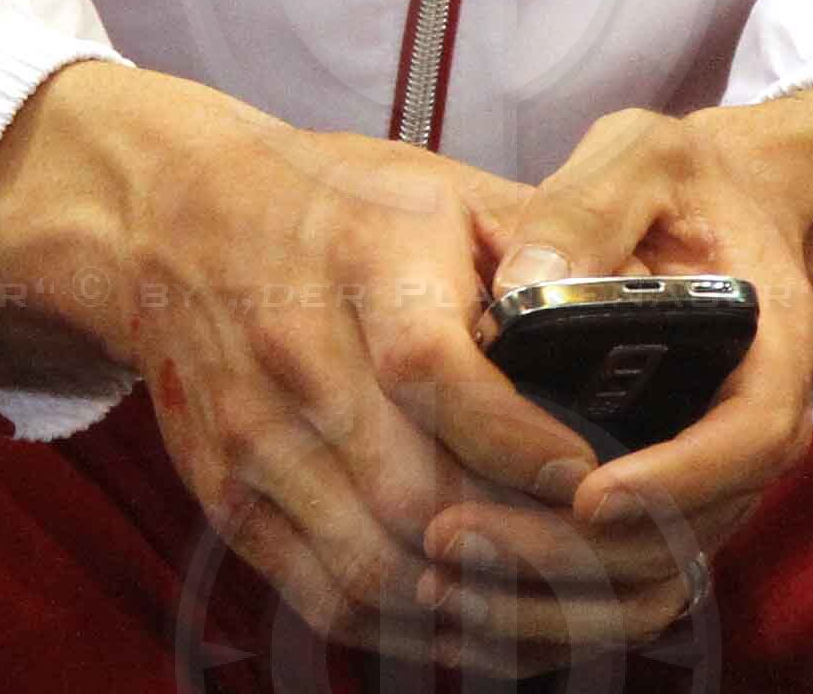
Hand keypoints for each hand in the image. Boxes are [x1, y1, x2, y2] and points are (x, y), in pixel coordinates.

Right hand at [0, 64, 604, 664]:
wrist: (169, 222)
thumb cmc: (332, 202)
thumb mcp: (443, 187)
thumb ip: (543, 245)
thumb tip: (643, 308)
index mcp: (363, 263)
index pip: (434, 372)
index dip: (518, 439)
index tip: (596, 474)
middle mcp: (296, 361)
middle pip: (412, 494)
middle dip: (527, 547)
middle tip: (618, 562)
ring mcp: (253, 444)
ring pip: (373, 567)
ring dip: (479, 605)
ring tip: (571, 606)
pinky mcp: (230, 502)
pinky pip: (326, 596)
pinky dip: (415, 624)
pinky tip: (486, 618)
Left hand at [391, 90, 812, 656]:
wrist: (720, 212)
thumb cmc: (682, 183)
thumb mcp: (643, 157)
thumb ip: (589, 203)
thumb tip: (523, 278)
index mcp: (774, 346)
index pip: (750, 438)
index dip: (677, 479)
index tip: (589, 494)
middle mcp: (754, 429)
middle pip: (689, 532)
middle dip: (576, 554)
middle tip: (462, 537)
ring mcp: (713, 478)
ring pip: (651, 576)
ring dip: (549, 591)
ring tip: (445, 569)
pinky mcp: (667, 503)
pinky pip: (623, 581)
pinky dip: (547, 600)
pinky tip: (460, 589)